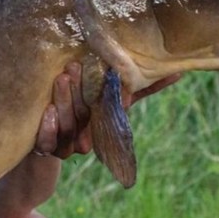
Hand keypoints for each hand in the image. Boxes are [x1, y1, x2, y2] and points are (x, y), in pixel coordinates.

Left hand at [33, 62, 181, 159]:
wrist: (42, 148)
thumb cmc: (77, 115)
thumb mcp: (103, 100)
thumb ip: (135, 90)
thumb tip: (176, 72)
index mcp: (100, 127)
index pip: (111, 112)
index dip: (115, 98)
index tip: (112, 74)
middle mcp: (84, 140)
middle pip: (86, 117)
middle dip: (82, 92)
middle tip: (75, 66)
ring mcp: (64, 147)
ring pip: (68, 128)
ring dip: (65, 102)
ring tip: (61, 79)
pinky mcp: (43, 151)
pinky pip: (46, 144)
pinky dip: (48, 128)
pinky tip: (49, 111)